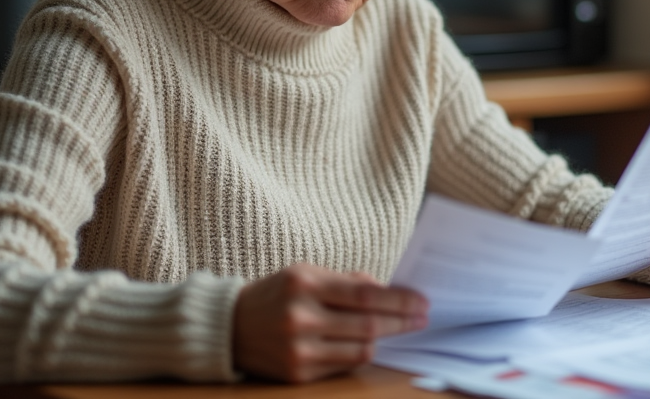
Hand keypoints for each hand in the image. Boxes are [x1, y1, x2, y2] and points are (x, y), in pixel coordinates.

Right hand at [233, 263, 427, 382]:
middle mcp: (301, 318)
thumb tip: (387, 291)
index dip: (399, 300)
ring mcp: (298, 350)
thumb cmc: (275, 294)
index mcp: (304, 284)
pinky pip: (344, 366)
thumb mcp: (305, 274)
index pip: (365, 295)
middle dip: (401, 322)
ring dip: (384, 339)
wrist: (228, 327)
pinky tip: (367, 343)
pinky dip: (359, 353)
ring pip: (361, 350)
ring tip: (398, 329)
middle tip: (422, 317)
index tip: (421, 302)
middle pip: (368, 325)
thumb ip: (346, 281)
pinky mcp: (297, 374)